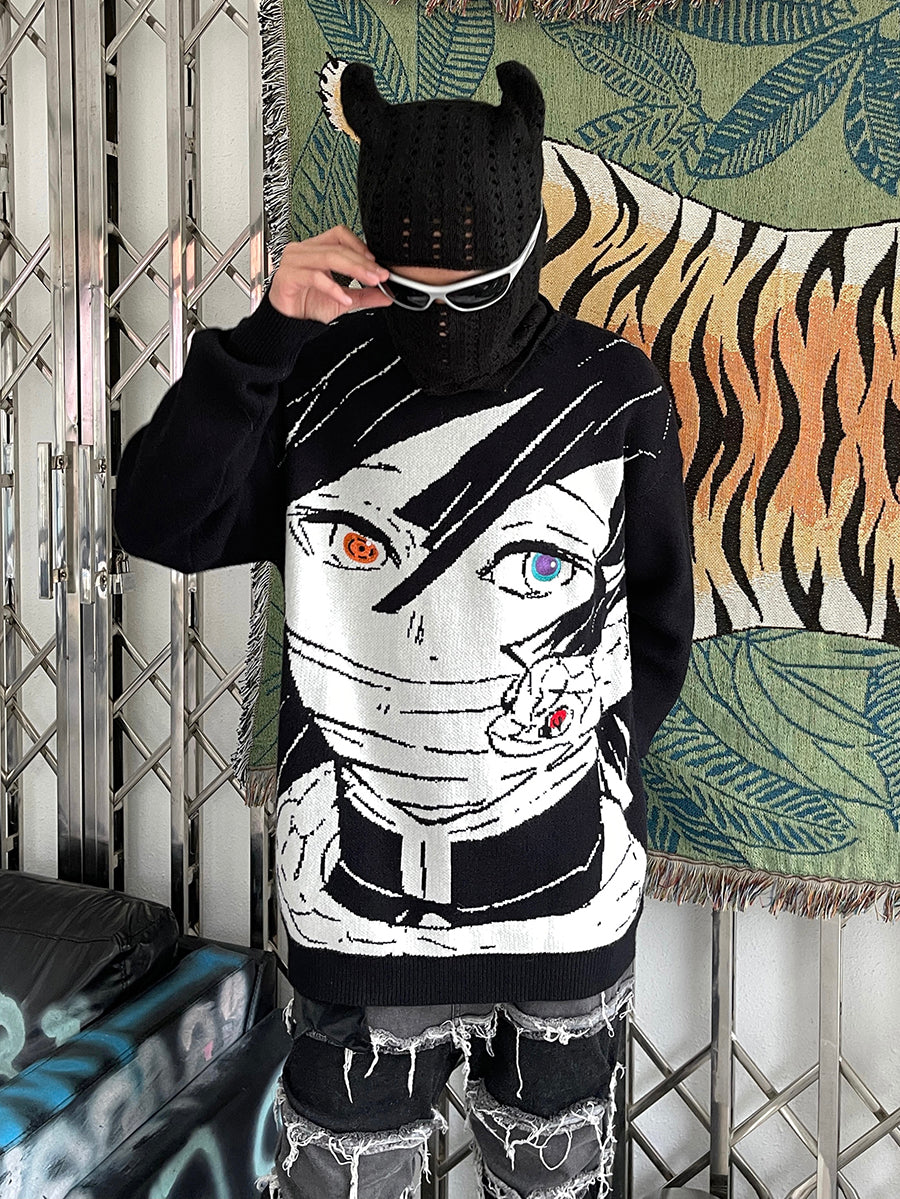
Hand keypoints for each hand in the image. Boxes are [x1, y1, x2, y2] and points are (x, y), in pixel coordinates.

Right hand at [268, 225, 392, 324]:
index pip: (340, 235)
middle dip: (363, 262)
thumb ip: (364, 295)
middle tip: (380, 275)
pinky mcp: (288, 276)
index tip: (377, 263)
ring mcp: (294, 262)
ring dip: (354, 269)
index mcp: (316, 249)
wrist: (287, 323)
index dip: (359, 245)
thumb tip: (387, 294)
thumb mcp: (343, 300)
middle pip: (338, 247)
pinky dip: (333, 288)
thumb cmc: (307, 305)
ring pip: (328, 257)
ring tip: (370, 282)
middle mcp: (303, 251)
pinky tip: (345, 299)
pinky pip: (314, 277)